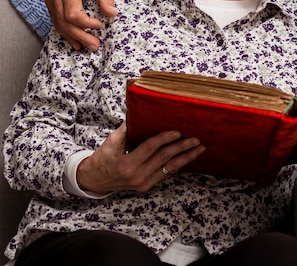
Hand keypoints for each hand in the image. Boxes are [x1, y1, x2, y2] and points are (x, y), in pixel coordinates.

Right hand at [44, 0, 116, 51]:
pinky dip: (64, 29)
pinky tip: (74, 38)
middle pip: (64, 22)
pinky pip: (55, 18)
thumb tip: (112, 14)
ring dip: (71, 36)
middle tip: (94, 45)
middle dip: (80, 36)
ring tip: (85, 46)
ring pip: (57, 22)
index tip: (99, 25)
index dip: (86, 24)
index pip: (72, 14)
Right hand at [76, 121, 205, 194]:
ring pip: (169, 168)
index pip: (151, 148)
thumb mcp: (111, 142)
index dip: (165, 138)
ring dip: (186, 157)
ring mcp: (143, 183)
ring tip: (200, 148)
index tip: (177, 131)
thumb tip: (137, 111)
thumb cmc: (104, 157)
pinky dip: (179, 164)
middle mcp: (137, 176)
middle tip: (196, 139)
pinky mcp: (147, 186)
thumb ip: (125, 128)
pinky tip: (189, 156)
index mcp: (127, 164)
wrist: (96, 180)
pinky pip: (166, 173)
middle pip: (164, 158)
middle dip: (182, 147)